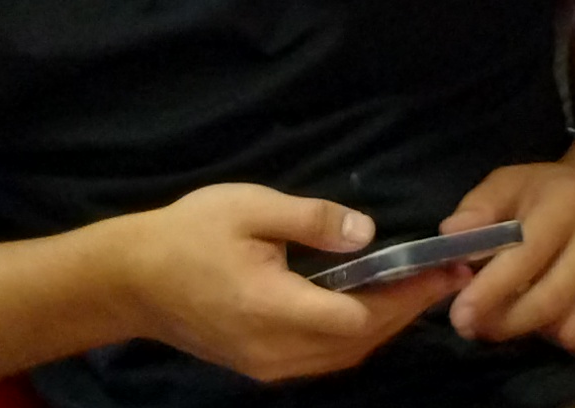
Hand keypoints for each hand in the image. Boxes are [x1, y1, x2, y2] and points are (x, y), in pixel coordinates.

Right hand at [100, 184, 461, 385]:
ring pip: (342, 357)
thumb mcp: (250, 208)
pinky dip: (355, 336)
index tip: (442, 269)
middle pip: (358, 343)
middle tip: (445, 276)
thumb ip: (311, 220)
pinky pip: (322, 359)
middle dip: (406, 310)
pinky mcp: (260, 367)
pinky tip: (372, 307)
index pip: (357, 316)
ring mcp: (267, 366)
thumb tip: (367, 233)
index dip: (405, 296)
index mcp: (272, 308)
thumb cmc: (188, 235)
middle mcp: (274, 350)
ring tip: (418, 289)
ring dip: (384, 326)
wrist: (129, 281)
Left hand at [439, 162, 574, 360]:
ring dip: (539, 333)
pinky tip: (560, 317)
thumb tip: (451, 238)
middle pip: (548, 302)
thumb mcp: (510, 183)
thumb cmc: (551, 192)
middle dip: (504, 323)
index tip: (460, 315)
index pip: (526, 256)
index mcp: (567, 201)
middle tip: (477, 327)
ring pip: (572, 331)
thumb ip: (477, 208)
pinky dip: (572, 342)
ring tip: (526, 311)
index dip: (489, 292)